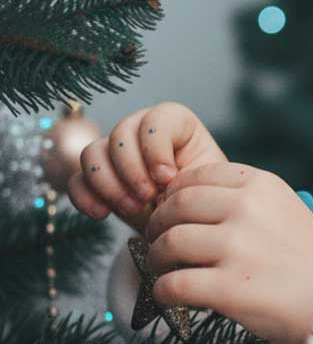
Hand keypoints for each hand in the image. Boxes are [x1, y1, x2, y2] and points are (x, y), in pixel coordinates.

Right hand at [67, 102, 227, 235]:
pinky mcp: (97, 179)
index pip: (156, 119)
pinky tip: (102, 214)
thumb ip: (189, 175)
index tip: (168, 178)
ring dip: (109, 184)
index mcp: (176, 124)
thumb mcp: (206, 184)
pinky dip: (85, 197)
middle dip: (132, 170)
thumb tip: (163, 180)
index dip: (156, 148)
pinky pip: (76, 180)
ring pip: (92, 153)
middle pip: (120, 134)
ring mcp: (115, 153)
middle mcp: (141, 131)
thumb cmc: (203, 199)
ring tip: (133, 209)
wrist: (189, 225)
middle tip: (148, 198)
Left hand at [142, 161, 312, 343]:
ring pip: (169, 243)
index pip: (197, 176)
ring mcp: (238, 248)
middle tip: (158, 242)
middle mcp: (248, 209)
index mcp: (263, 185)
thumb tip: (185, 203)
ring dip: (157, 259)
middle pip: (176, 206)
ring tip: (165, 270)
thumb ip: (245, 201)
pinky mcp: (229, 288)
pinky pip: (172, 285)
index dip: (174, 195)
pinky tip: (170, 297)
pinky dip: (163, 292)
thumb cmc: (312, 263)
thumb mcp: (287, 211)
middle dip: (158, 225)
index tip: (172, 213)